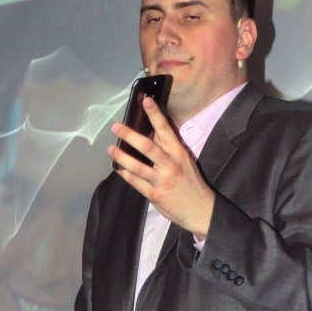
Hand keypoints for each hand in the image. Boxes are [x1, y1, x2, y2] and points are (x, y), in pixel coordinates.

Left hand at [108, 96, 213, 238]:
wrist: (200, 210)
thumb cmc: (191, 184)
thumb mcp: (185, 162)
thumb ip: (168, 150)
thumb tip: (151, 135)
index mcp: (179, 153)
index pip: (165, 129)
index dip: (155, 114)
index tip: (145, 100)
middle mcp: (170, 165)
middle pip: (148, 146)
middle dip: (130, 135)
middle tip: (116, 127)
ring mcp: (162, 180)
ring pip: (138, 166)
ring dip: (122, 156)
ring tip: (111, 148)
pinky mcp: (155, 195)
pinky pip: (136, 183)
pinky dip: (126, 175)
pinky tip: (118, 169)